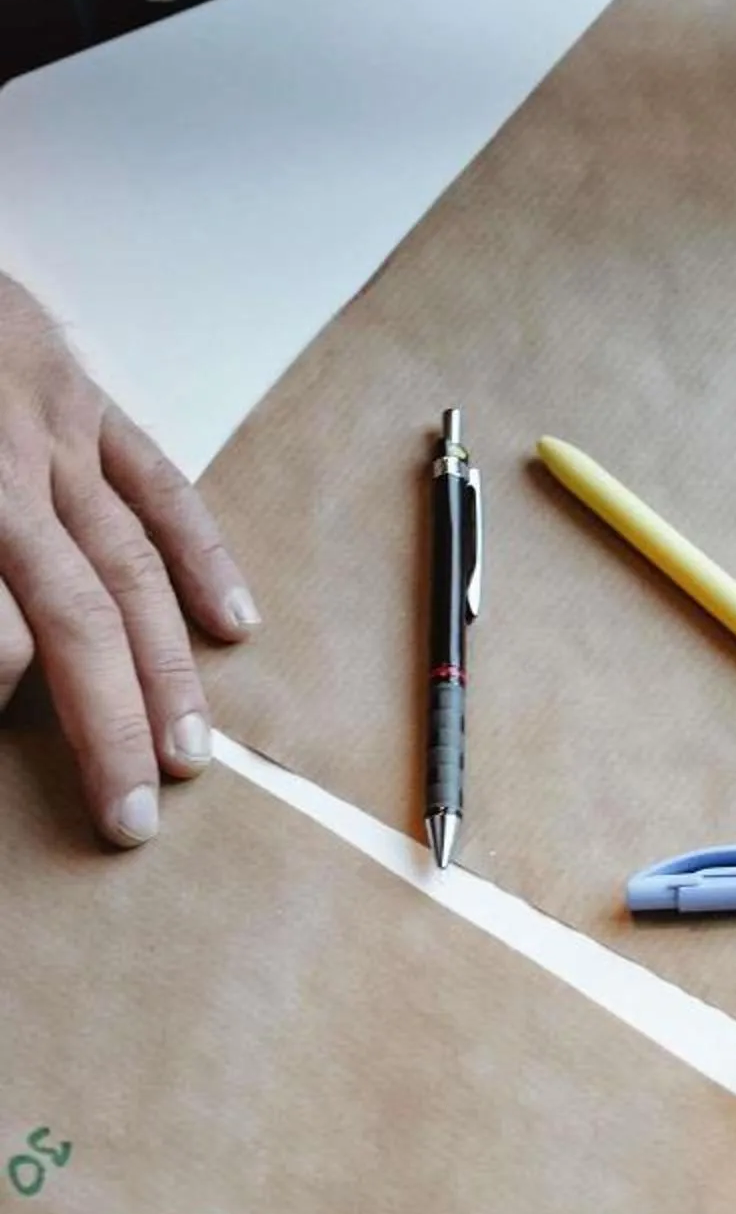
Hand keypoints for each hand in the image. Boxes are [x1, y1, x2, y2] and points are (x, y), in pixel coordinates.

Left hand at [0, 275, 256, 845]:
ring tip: (191, 753)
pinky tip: (234, 624)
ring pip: (131, 565)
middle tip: (132, 817)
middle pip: (78, 614)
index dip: (4, 692)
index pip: (3, 626)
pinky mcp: (83, 396)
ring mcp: (57, 428)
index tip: (10, 748)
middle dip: (110, 722)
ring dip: (167, 665)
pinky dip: (203, 555)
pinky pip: (160, 486)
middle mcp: (11, 466)